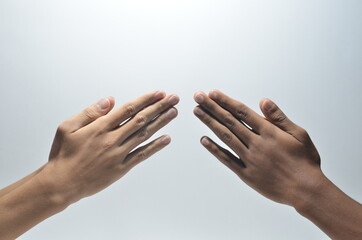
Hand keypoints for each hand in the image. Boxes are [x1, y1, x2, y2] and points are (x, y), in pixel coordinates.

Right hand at [40, 91, 178, 204]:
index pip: (128, 109)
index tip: (159, 93)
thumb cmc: (63, 154)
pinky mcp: (121, 168)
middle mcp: (112, 139)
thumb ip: (90, 112)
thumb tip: (110, 100)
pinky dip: (155, 146)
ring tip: (173, 112)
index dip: (146, 100)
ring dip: (161, 122)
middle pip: (141, 119)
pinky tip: (166, 139)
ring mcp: (118, 154)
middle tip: (174, 98)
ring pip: (144, 134)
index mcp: (100, 127)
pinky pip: (141, 155)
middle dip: (159, 107)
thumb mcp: (67, 127)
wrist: (62, 183)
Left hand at [193, 89, 322, 207]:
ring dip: (210, 123)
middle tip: (198, 97)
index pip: (242, 112)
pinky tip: (204, 140)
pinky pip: (227, 160)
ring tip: (197, 112)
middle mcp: (257, 144)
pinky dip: (215, 149)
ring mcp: (250, 160)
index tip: (212, 93)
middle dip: (212, 108)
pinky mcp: (246, 175)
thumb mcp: (299, 134)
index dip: (226, 101)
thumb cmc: (305, 161)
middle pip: (230, 122)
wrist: (306, 190)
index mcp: (270, 132)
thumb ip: (279, 118)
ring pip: (226, 137)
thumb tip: (263, 101)